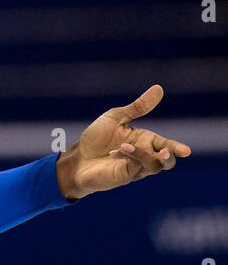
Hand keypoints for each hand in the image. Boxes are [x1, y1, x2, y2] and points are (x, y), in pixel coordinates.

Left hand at [55, 85, 191, 200]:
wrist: (78, 156)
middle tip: (166, 151)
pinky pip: (136, 168)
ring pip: (153, 166)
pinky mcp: (125, 176)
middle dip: (169, 157)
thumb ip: (138, 107)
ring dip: (142, 154)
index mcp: (145, 141)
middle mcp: (144, 156)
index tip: (186, 150)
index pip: (166, 145)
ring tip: (125, 145)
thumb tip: (159, 88)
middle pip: (167, 161)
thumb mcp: (117, 117)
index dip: (177, 147)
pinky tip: (116, 151)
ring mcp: (136, 169)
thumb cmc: (97, 137)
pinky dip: (129, 157)